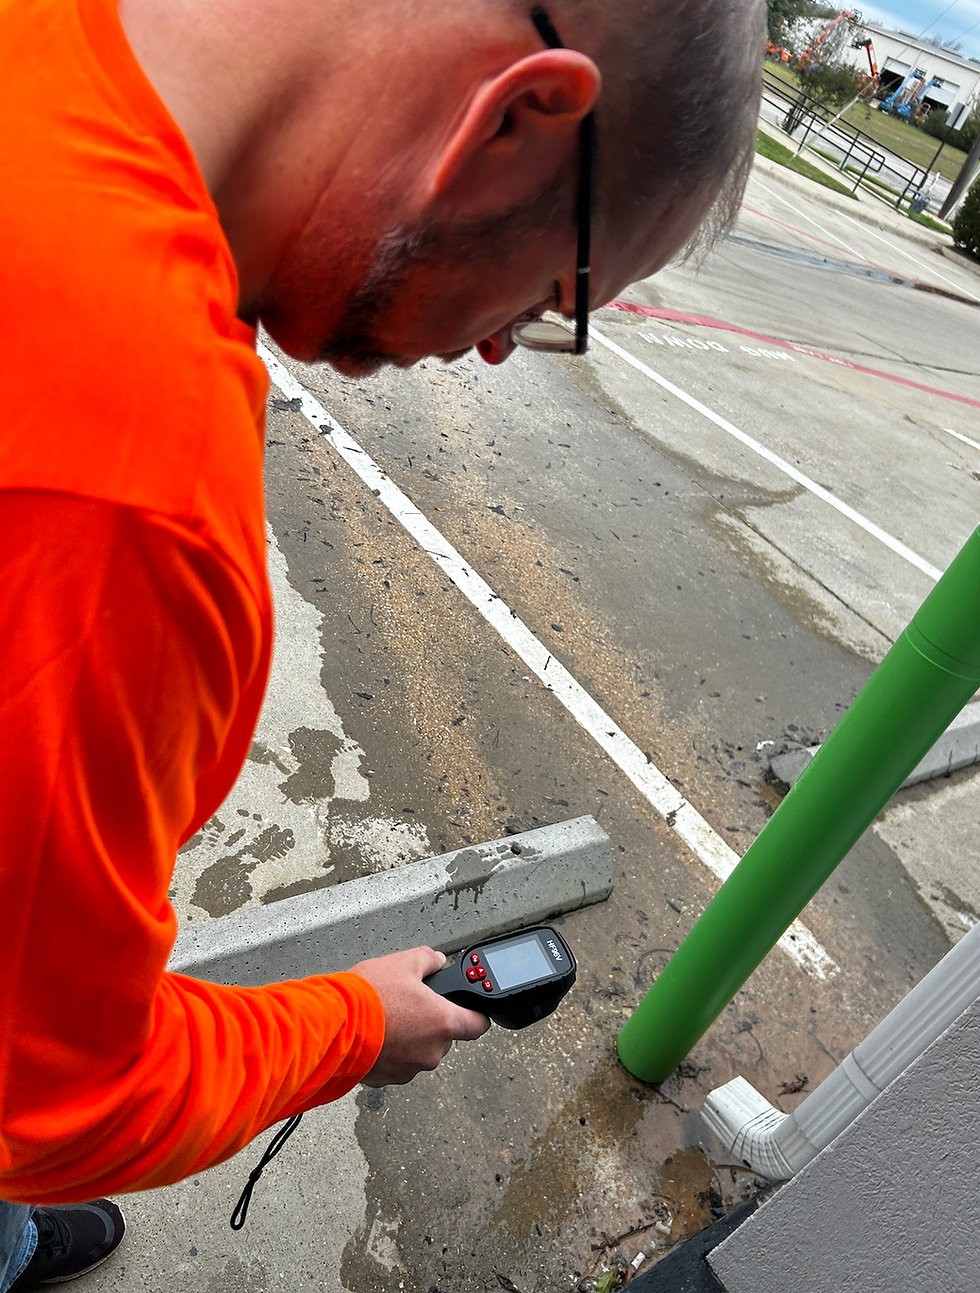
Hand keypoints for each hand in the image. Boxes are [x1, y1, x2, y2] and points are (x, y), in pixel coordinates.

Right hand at [350, 946, 490, 1086]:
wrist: (333, 1026)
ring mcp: (409, 1069)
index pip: (478, 1025)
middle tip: (410, 1004)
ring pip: (419, 1051)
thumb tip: (436, 961)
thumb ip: (428, 960)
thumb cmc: (368, 997)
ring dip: (409, 1037)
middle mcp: (431, 1052)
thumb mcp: (403, 962)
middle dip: (430, 1022)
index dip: (475, 1014)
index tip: (468, 1009)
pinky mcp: (387, 1080)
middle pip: (444, 1037)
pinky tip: (375, 1033)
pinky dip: (390, 1051)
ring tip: (387, 1017)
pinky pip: (397, 1063)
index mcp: (443, 1023)